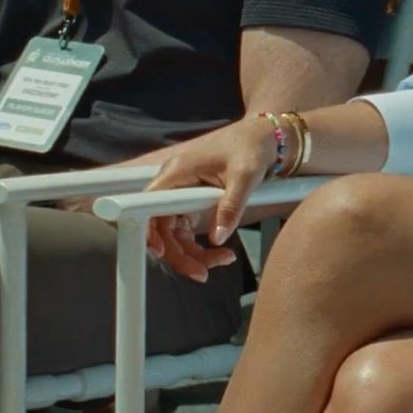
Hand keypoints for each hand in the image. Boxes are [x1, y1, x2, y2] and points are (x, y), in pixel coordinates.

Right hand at [140, 120, 274, 281]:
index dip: (149, 231)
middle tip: (203, 274)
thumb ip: (231, 207)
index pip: (148, 205)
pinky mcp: (192, 203)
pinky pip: (187, 231)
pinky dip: (201, 246)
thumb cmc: (251, 148)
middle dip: (180, 254)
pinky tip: (222, 252)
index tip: (161, 252)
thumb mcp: (245, 176)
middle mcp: (173, 184)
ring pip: (175, 234)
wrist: (264, 138)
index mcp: (177, 172)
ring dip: (193, 254)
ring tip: (224, 260)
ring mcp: (181, 195)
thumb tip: (217, 238)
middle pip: (162, 228)